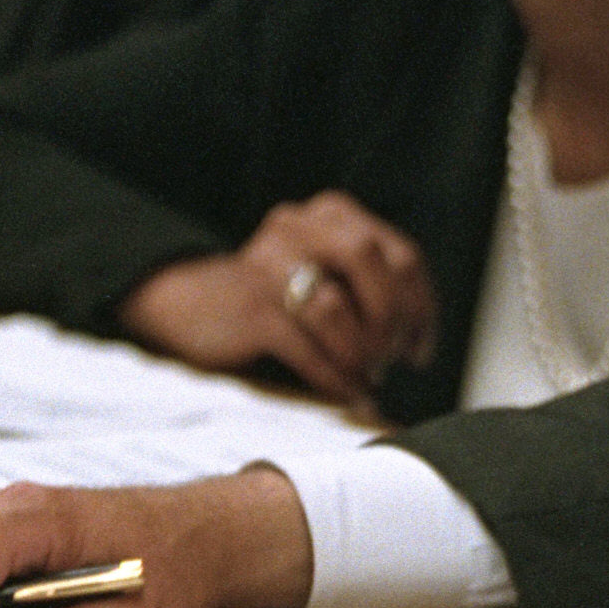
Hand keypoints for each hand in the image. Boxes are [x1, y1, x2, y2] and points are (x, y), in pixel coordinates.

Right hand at [116, 191, 436, 405]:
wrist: (185, 302)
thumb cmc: (269, 295)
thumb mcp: (322, 270)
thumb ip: (369, 285)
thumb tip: (418, 339)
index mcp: (329, 214)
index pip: (401, 254)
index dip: (422, 307)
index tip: (421, 348)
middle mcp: (301, 228)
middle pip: (375, 261)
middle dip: (393, 319)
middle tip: (392, 357)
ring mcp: (271, 266)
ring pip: (339, 306)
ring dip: (362, 352)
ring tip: (365, 374)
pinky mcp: (252, 310)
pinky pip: (308, 349)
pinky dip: (336, 377)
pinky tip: (348, 392)